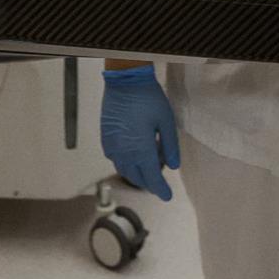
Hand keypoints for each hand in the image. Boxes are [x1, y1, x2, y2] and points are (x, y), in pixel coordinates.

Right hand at [99, 64, 180, 200]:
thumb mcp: (166, 121)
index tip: (167, 197)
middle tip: (160, 176)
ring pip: (125, 170)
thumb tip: (173, 166)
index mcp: (141, 150)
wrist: (125, 82)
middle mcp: (124, 153)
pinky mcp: (105, 138)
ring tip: (149, 163)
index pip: (152, 178)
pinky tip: (134, 153)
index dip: (161, 189)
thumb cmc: (148, 99)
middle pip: (137, 177)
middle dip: (150, 181)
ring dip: (137, 172)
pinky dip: (126, 162)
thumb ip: (170, 146)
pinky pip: (115, 159)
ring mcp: (112, 146)